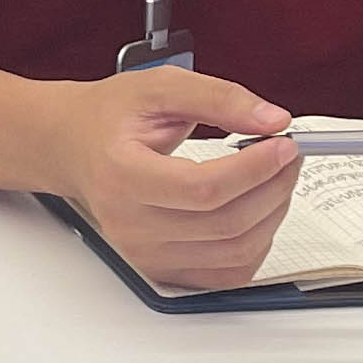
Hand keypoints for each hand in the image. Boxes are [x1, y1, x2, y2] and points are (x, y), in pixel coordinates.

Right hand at [56, 66, 305, 290]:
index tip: (283, 144)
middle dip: (273, 186)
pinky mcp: (161, 270)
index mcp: (122, 175)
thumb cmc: (111, 118)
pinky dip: (256, 245)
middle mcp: (129, 223)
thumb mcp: (160, 86)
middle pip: (226, 223)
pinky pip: (227, 275)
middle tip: (288, 155)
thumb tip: (272, 119)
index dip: (255, 169)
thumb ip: (218, 97)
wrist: (75, 147)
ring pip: (235, 252)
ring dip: (272, 215)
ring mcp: (144, 253)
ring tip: (275, 178)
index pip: (203, 189)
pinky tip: (257, 211)